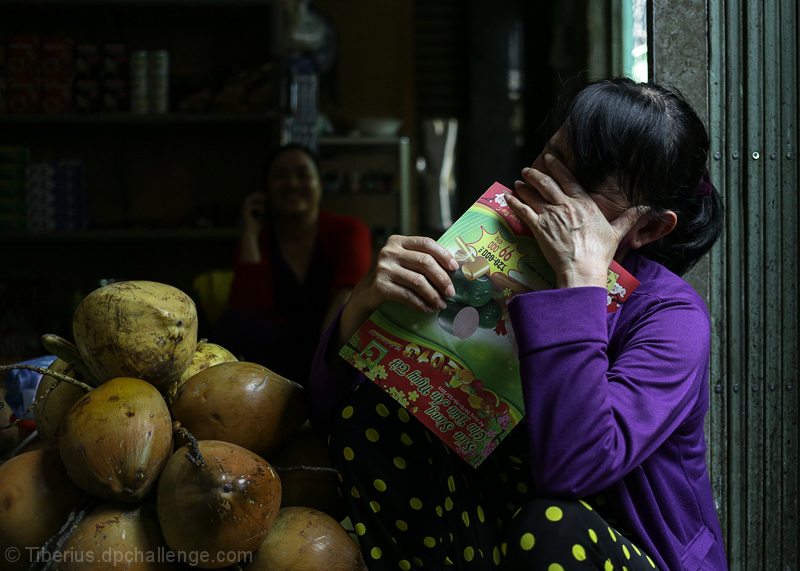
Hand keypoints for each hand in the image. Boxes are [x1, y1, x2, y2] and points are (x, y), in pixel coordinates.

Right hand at [241, 192, 267, 234]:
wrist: (248, 237)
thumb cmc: (253, 232)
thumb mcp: (258, 222)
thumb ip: (259, 217)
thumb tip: (263, 212)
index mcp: (246, 212)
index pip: (251, 202)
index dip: (257, 199)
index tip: (265, 198)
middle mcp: (243, 210)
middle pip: (248, 198)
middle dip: (257, 195)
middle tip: (266, 194)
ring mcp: (243, 211)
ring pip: (248, 199)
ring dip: (257, 197)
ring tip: (265, 197)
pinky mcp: (244, 213)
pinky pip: (252, 206)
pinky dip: (259, 208)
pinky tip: (263, 211)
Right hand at [337, 235, 457, 346]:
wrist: (365, 293)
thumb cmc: (391, 276)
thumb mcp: (402, 260)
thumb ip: (420, 258)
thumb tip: (453, 267)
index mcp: (397, 241)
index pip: (426, 243)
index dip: (443, 254)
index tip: (455, 268)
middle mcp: (389, 252)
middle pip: (424, 262)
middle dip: (442, 278)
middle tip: (450, 291)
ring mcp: (383, 268)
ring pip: (418, 281)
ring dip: (433, 295)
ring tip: (441, 304)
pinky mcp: (380, 286)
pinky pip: (407, 296)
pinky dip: (421, 303)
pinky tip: (428, 308)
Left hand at [506, 154, 644, 288]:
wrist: (582, 269)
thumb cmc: (599, 253)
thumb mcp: (617, 232)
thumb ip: (629, 218)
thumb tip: (646, 208)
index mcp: (584, 203)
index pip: (568, 178)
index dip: (557, 166)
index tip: (549, 158)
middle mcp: (565, 205)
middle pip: (547, 183)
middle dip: (536, 174)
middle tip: (528, 169)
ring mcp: (550, 215)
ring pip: (533, 195)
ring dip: (524, 186)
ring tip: (519, 180)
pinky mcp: (538, 228)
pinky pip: (523, 210)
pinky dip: (514, 202)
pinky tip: (508, 196)